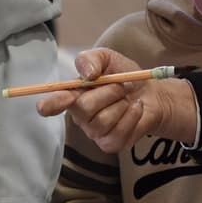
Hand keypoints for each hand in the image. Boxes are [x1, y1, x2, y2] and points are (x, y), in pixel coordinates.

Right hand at [36, 49, 196, 153]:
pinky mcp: (110, 144)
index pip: (51, 106)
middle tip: (119, 87)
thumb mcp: (107, 58)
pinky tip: (135, 109)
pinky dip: (132, 116)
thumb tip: (88, 74)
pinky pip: (118, 132)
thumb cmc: (125, 76)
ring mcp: (94, 133)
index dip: (49, 105)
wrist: (152, 94)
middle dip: (108, 92)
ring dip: (122, 104)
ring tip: (127, 99)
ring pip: (103, 120)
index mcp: (72, 96)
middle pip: (84, 107)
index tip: (49, 104)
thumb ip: (90, 59)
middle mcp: (79, 117)